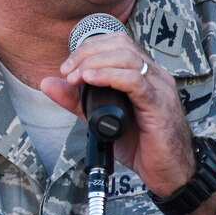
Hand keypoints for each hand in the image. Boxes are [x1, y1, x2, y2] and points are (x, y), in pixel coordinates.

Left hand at [40, 32, 215, 214]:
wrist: (168, 172)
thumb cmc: (140, 144)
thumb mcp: (100, 117)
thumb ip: (75, 100)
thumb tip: (47, 83)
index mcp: (142, 73)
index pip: (116, 42)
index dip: (88, 48)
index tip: (66, 68)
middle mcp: (153, 74)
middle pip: (120, 43)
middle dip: (87, 53)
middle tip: (67, 72)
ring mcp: (159, 87)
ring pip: (126, 57)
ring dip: (94, 63)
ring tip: (75, 78)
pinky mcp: (159, 104)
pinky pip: (135, 80)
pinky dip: (109, 76)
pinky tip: (91, 81)